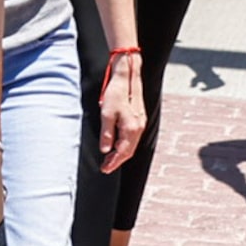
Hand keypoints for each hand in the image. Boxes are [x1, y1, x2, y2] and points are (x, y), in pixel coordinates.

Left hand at [97, 54, 146, 171]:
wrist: (126, 77)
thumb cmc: (115, 93)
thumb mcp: (106, 114)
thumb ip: (106, 134)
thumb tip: (105, 150)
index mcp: (131, 128)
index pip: (123, 152)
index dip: (114, 162)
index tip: (105, 169)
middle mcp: (138, 127)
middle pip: (129, 151)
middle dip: (117, 161)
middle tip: (105, 167)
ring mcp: (140, 123)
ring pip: (131, 145)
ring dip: (120, 153)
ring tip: (108, 159)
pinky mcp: (138, 119)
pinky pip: (132, 138)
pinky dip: (124, 145)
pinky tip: (116, 145)